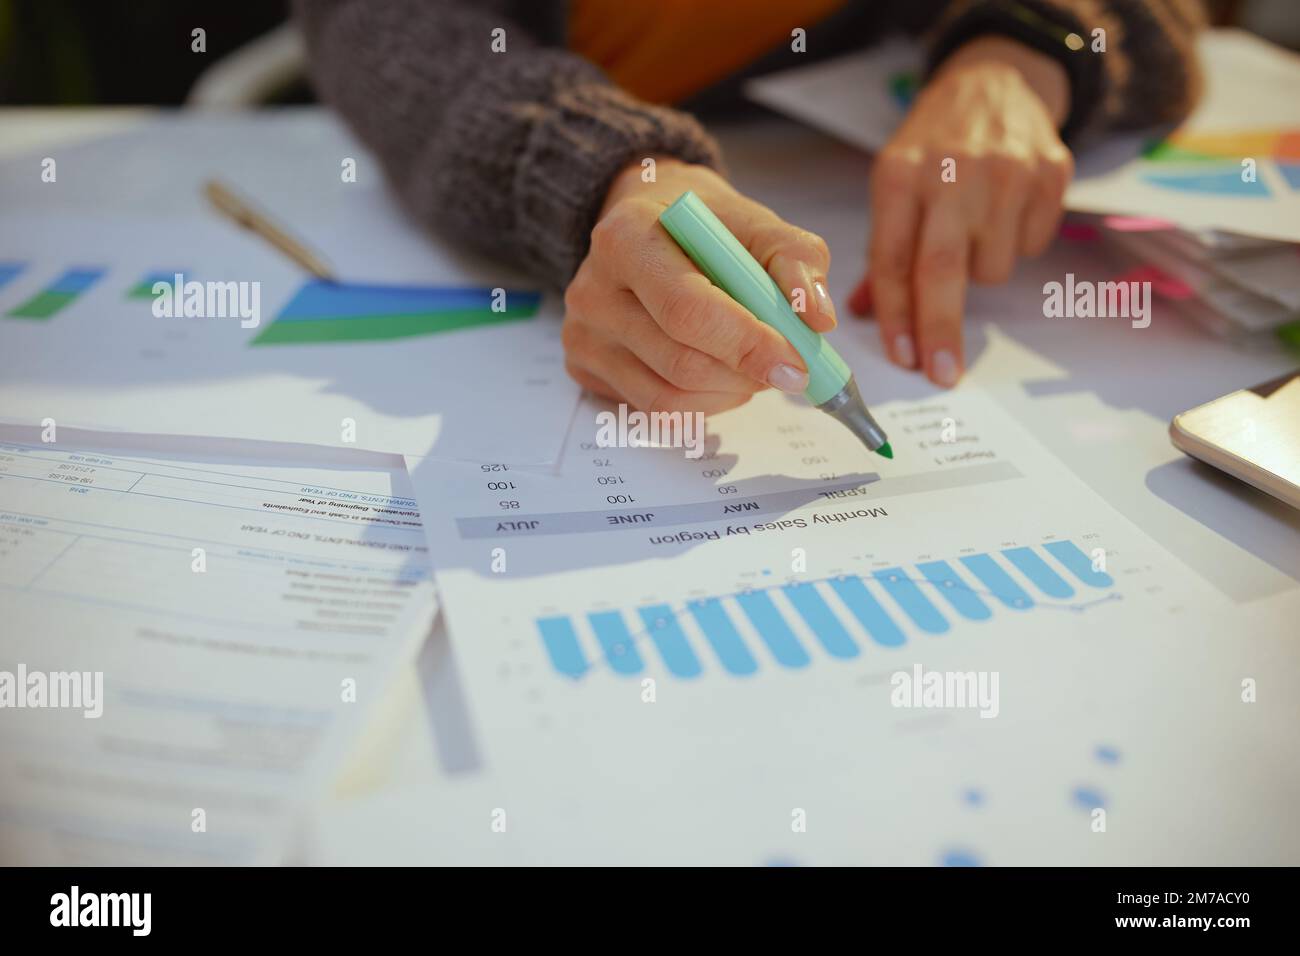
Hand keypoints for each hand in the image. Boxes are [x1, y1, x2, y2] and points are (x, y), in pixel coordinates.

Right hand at [563, 158, 834, 413]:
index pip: (687, 310)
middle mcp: (592, 290)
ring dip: (730, 393)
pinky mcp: (584, 368)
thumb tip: (817, 317)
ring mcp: (582, 334)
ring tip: (752, 365)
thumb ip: (795, 260)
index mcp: (626, 238)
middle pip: (681, 363)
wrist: (647, 225)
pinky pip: (654, 412)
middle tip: (786, 366)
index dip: (747, 345)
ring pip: (669, 398)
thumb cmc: (703, 227)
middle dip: (747, 374)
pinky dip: (703, 402)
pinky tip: (718, 373)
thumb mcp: (757, 223)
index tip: (797, 365)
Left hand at [853, 36, 1074, 385]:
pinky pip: (1032, 246)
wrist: (996, 79)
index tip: (902, 358)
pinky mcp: (1050, 174)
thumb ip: (883, 250)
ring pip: (992, 269)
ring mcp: (1005, 172)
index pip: (891, 261)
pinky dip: (1017, 243)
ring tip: (975, 228)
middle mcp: (950, 173)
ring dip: (981, 269)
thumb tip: (861, 313)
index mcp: (899, 176)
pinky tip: (1007, 210)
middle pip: (941, 271)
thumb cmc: (935, 145)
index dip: (895, 316)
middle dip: (939, 330)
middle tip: (941, 372)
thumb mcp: (894, 182)